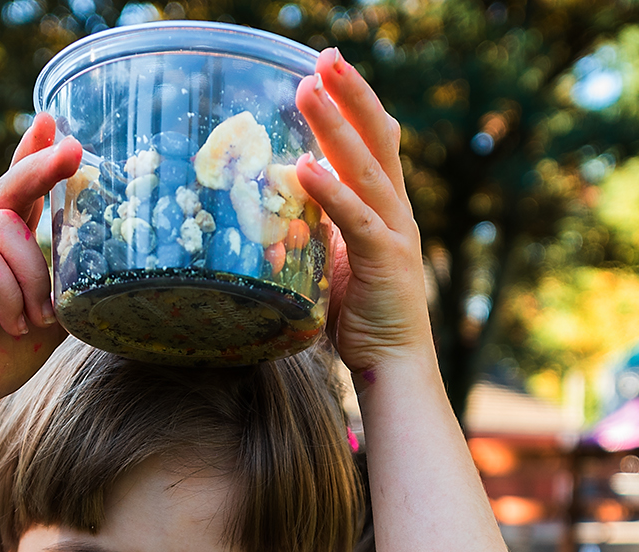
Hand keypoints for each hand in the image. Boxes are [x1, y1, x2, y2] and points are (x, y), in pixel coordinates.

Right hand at [0, 114, 81, 418]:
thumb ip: (64, 288)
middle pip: (9, 187)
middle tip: (73, 149)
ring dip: (31, 278)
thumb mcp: (47, 320)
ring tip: (33, 319)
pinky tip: (12, 321)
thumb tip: (104, 268)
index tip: (56, 124)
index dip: (34, 155)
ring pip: (4, 230)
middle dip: (42, 166)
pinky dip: (8, 293)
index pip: (17, 188)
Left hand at [295, 50, 432, 376]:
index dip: (352, 104)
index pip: (371, 144)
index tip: (326, 69)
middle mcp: (394, 212)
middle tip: (324, 57)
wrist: (392, 363)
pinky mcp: (384, 261)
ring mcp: (393, 233)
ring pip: (364, 168)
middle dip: (349, 95)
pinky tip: (306, 168)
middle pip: (375, 140)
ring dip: (335, 127)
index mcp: (383, 209)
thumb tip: (286, 204)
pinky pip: (355, 220)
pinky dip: (330, 192)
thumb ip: (317, 230)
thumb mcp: (331, 263)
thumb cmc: (361, 317)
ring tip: (308, 91)